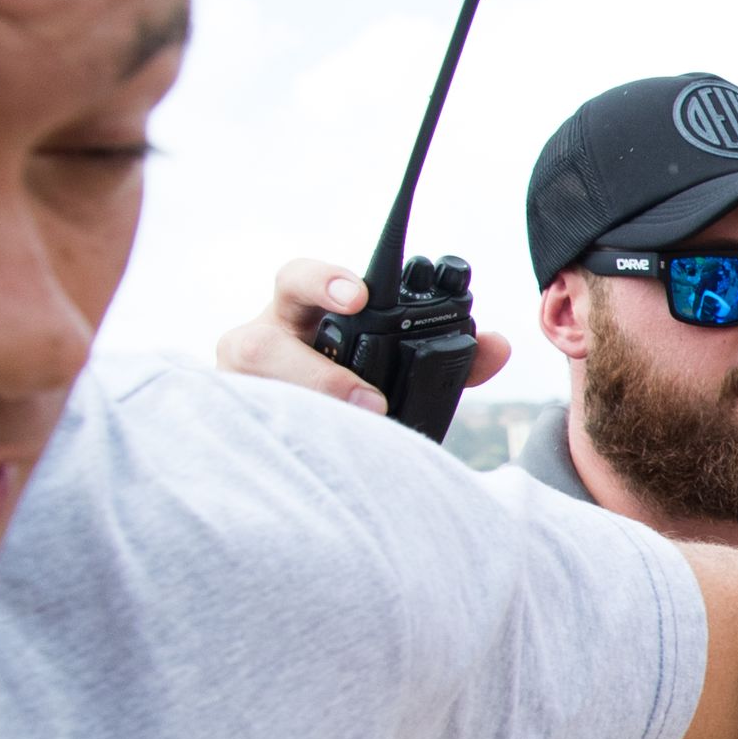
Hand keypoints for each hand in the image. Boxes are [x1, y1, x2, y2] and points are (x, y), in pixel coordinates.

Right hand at [213, 258, 513, 414]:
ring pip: (249, 392)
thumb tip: (497, 345)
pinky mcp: (240, 427)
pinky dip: (287, 444)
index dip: (324, 282)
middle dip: (313, 372)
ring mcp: (242, 387)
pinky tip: (320, 458)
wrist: (316, 439)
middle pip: (257, 341)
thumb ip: (454, 359)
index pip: (299, 280)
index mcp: (303, 316)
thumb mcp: (402, 368)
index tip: (360, 296)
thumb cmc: (358, 388)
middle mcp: (262, 343)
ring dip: (308, 414)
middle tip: (374, 402)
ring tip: (362, 436)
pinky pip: (250, 433)